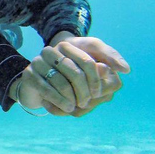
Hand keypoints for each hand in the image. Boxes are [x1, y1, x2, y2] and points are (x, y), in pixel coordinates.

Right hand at [12, 35, 128, 115]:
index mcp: (67, 45)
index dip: (96, 80)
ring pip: (61, 82)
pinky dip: (59, 101)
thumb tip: (125, 68)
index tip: (99, 94)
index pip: (87, 62)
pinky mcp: (29, 75)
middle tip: (87, 103)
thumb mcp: (88, 69)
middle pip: (75, 73)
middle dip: (84, 91)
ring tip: (76, 108)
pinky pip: (47, 89)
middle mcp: (51, 50)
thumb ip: (107, 65)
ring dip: (72, 99)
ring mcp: (38, 62)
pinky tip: (66, 108)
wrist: (36, 85)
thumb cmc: (66, 78)